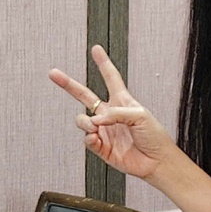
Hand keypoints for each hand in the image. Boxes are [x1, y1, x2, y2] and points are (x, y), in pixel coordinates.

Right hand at [48, 46, 175, 180]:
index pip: (111, 78)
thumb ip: (115, 113)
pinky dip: (89, 138)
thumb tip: (95, 119)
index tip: (96, 50)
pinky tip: (96, 138)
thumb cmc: (154, 136)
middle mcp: (110, 115)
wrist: (157, 161)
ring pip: (83, 120)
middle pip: (85, 95)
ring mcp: (104, 130)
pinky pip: (87, 139)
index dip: (103, 64)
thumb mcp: (139, 116)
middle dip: (68, 84)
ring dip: (85, 122)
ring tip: (95, 127)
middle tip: (53, 73)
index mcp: (122, 102)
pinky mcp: (101, 147)